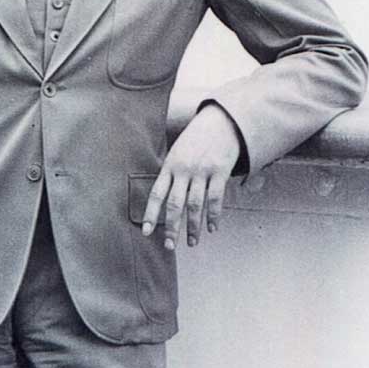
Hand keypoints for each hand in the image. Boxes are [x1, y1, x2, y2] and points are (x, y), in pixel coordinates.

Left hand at [142, 104, 242, 250]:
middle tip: (169, 247)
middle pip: (174, 204)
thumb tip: (163, 197)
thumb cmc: (197, 139)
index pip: (157, 194)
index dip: (151, 214)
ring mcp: (202, 171)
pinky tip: (212, 228)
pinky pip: (215, 198)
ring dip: (193, 226)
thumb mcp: (178, 151)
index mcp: (170, 166)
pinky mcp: (220, 171)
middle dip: (171, 228)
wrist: (221, 121)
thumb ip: (171, 173)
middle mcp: (184, 170)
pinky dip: (213, 215)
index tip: (147, 233)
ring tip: (191, 242)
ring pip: (195, 205)